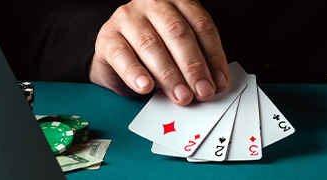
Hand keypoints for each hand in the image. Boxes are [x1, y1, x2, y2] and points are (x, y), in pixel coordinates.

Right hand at [89, 0, 229, 105]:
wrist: (116, 54)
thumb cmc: (155, 50)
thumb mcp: (180, 50)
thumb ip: (198, 60)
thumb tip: (215, 83)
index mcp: (178, 2)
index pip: (201, 25)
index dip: (213, 55)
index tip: (219, 82)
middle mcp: (153, 4)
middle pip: (178, 33)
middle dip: (193, 66)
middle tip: (202, 91)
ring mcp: (128, 18)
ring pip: (151, 44)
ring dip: (169, 75)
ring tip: (181, 95)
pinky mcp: (107, 36)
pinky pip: (122, 55)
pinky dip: (135, 73)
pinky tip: (146, 87)